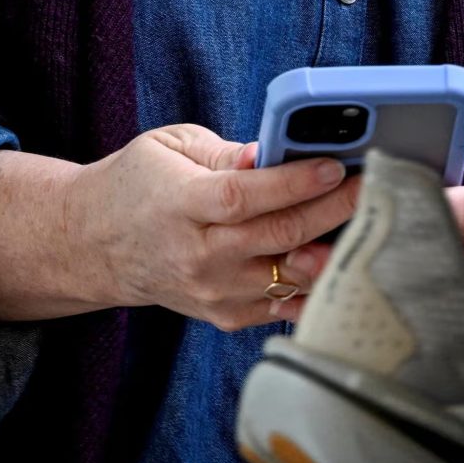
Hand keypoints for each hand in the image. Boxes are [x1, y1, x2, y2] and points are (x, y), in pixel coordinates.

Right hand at [62, 125, 356, 330]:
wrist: (95, 244)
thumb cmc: (136, 185)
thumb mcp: (168, 146)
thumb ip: (225, 153)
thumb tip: (273, 154)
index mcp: (178, 203)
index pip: (243, 196)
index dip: (294, 183)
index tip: (334, 166)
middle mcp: (196, 254)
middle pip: (278, 236)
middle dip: (333, 209)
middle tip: (368, 187)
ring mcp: (213, 291)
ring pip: (291, 277)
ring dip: (332, 249)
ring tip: (361, 222)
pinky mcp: (225, 315)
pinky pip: (285, 304)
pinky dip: (314, 282)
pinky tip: (333, 254)